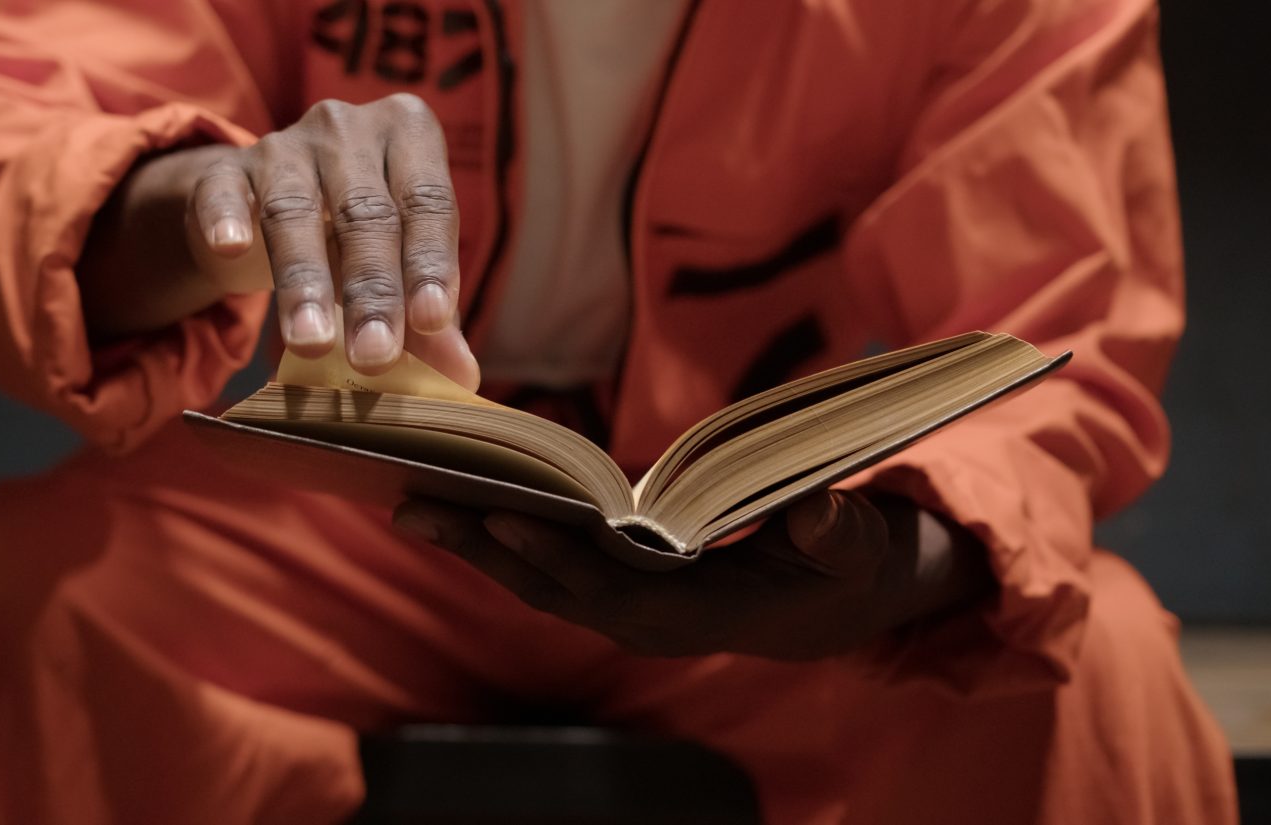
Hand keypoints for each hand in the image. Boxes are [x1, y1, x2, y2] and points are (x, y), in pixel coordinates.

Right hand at [78, 94, 477, 387]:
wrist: (256, 209)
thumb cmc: (349, 238)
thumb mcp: (395, 270)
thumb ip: (428, 320)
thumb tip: (461, 376)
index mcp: (409, 135)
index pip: (428, 202)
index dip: (430, 263)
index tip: (431, 321)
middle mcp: (348, 128)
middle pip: (366, 213)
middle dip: (371, 292)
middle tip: (372, 356)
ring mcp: (282, 144)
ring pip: (295, 211)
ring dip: (304, 281)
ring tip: (312, 343)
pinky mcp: (223, 168)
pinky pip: (222, 192)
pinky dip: (227, 220)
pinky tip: (231, 250)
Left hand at [392, 490, 994, 659]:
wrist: (832, 608)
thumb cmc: (846, 570)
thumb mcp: (859, 551)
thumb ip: (839, 534)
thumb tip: (817, 511)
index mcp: (702, 614)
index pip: (616, 592)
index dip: (560, 560)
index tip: (504, 519)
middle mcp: (651, 620)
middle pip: (555, 590)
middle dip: (485, 551)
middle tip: (415, 506)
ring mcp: (629, 609)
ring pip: (540, 583)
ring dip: (476, 547)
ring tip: (412, 505)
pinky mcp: (619, 590)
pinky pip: (549, 569)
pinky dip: (501, 542)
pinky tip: (458, 509)